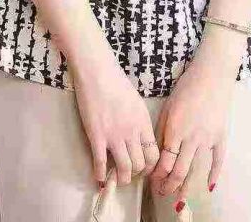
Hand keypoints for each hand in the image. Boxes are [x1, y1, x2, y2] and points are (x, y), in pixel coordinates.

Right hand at [72, 59, 160, 187]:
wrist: (97, 71)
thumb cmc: (116, 81)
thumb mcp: (136, 101)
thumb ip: (139, 121)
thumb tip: (138, 136)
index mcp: (143, 122)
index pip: (154, 154)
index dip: (150, 166)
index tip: (144, 168)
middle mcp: (132, 132)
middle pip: (141, 164)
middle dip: (136, 173)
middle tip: (129, 172)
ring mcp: (114, 135)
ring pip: (124, 168)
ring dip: (121, 178)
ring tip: (116, 178)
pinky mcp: (97, 135)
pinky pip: (100, 162)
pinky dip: (100, 175)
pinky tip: (98, 179)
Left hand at [148, 62, 235, 206]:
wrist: (212, 75)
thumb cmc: (186, 87)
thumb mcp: (168, 107)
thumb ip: (162, 130)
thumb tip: (156, 152)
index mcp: (175, 129)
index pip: (164, 161)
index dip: (157, 175)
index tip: (152, 181)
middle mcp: (191, 138)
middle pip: (179, 171)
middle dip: (168, 186)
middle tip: (161, 193)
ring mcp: (208, 139)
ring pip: (196, 170)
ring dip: (186, 187)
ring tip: (179, 200)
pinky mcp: (221, 137)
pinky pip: (218, 161)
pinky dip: (213, 175)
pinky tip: (208, 186)